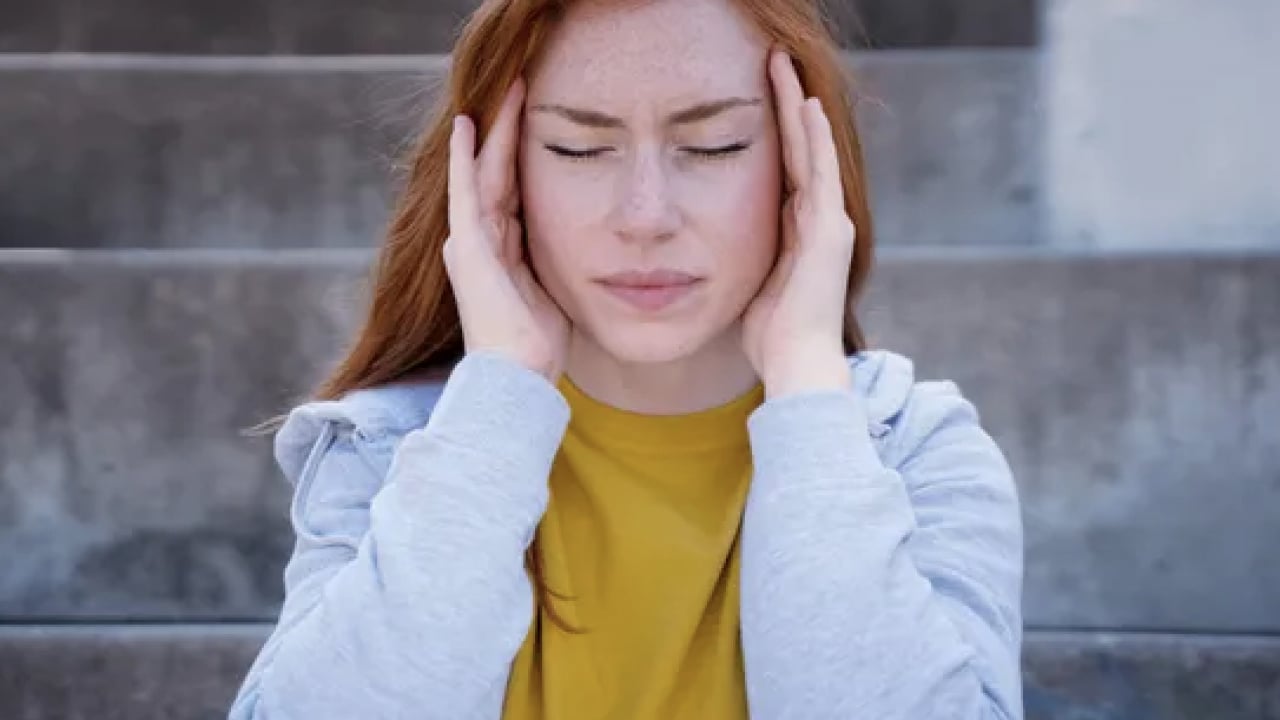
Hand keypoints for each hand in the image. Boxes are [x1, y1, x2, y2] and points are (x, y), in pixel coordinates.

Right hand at [445, 77, 569, 381]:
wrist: (517, 377)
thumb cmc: (540, 345)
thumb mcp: (556, 289)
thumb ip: (559, 262)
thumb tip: (592, 247)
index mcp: (501, 251)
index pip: (513, 189)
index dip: (524, 153)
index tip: (539, 117)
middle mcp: (479, 241)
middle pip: (497, 171)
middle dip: (509, 129)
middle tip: (523, 84)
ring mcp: (469, 242)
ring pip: (483, 171)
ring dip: (494, 130)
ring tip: (508, 90)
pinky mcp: (467, 246)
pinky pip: (465, 191)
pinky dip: (465, 158)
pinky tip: (469, 125)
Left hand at [742, 49, 857, 397]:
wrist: (796, 365)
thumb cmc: (769, 339)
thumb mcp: (748, 286)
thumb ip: (739, 261)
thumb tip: (705, 251)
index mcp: (796, 234)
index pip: (783, 170)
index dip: (771, 133)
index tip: (755, 98)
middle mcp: (818, 222)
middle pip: (799, 151)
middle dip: (786, 108)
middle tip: (771, 64)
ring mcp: (828, 224)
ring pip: (812, 152)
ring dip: (798, 110)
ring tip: (784, 70)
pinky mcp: (830, 231)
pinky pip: (820, 173)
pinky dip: (813, 139)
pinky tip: (805, 107)